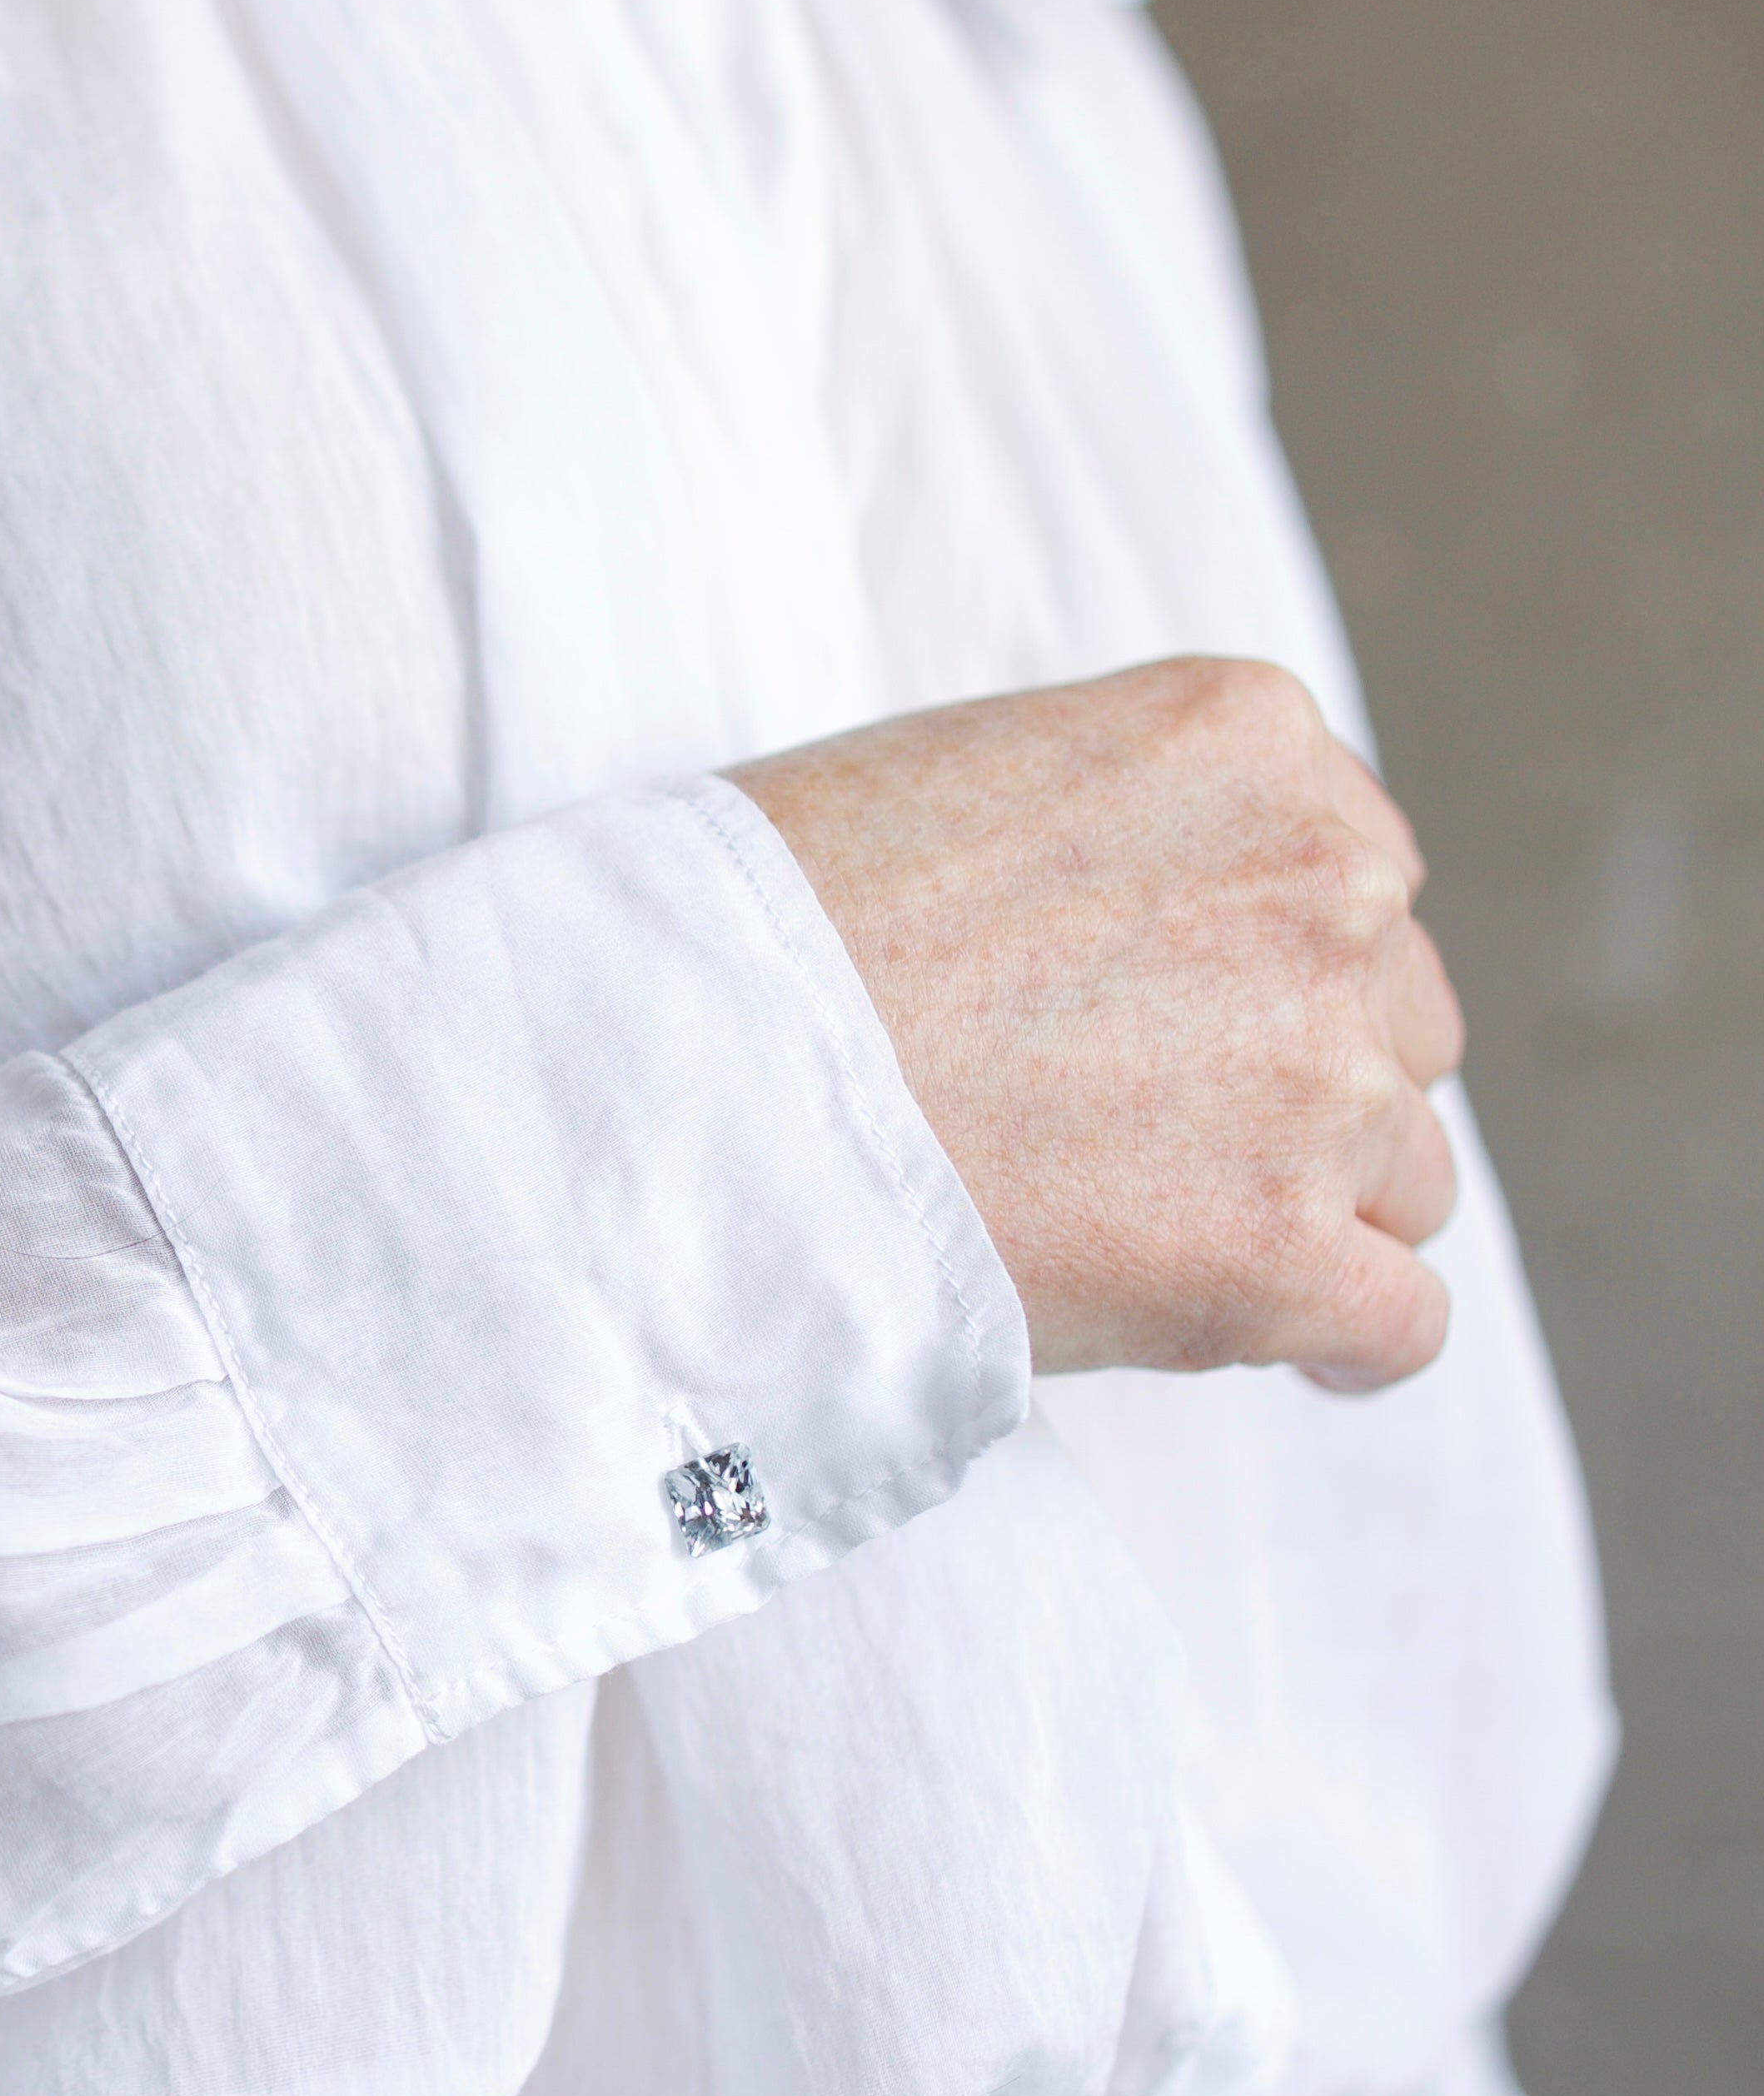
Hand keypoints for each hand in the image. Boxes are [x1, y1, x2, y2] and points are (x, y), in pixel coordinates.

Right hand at [731, 658, 1463, 1389]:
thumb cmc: (772, 924)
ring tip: (1159, 1238)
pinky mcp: (1278, 1247)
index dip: (1271, 967)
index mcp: (1253, 741)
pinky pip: (1399, 1318)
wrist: (691, 1069)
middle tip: (1145, 1136)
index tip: (1188, 1029)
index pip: (1356, 869)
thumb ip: (1132, 832)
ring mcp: (1319, 1073)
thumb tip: (1171, 944)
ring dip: (1311, 1207)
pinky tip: (1296, 1354)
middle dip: (1301, 1082)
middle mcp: (1326, 887)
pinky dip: (1349, 1343)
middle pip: (1396, 1019)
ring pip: (1405, 1171)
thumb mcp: (981, 771)